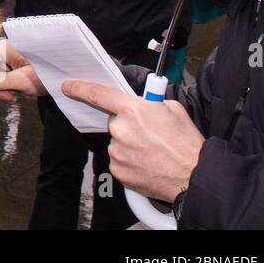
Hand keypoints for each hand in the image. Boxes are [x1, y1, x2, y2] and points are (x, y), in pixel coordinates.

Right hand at [0, 39, 46, 99]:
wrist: (70, 76)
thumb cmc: (51, 73)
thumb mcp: (26, 81)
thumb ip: (0, 82)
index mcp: (4, 49)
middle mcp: (3, 53)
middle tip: (10, 97)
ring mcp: (7, 62)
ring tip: (17, 95)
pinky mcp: (12, 70)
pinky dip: (4, 89)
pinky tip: (19, 93)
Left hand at [62, 80, 204, 202]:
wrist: (195, 176)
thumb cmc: (186, 143)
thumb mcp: (172, 109)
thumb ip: (149, 101)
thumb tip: (139, 101)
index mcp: (132, 110)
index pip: (97, 94)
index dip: (79, 88)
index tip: (68, 87)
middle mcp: (120, 130)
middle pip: (113, 122)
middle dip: (127, 125)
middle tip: (149, 134)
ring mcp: (117, 151)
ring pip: (117, 142)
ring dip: (129, 144)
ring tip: (152, 151)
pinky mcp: (118, 170)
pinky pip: (118, 160)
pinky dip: (130, 160)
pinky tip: (147, 163)